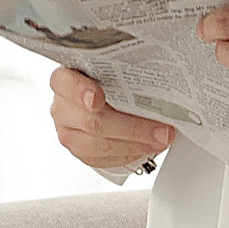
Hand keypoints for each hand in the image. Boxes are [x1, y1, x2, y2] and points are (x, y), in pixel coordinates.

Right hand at [49, 66, 173, 170]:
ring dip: (136, 144)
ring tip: (160, 139)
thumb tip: (165, 70)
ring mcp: (69, 130)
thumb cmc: (110, 82)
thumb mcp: (116, 68)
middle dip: (131, 128)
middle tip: (160, 129)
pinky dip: (129, 154)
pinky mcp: (80, 150)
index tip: (98, 99)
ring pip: (98, 145)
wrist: (105, 101)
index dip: (81, 91)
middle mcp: (63, 105)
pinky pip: (103, 159)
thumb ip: (126, 69)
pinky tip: (147, 147)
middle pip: (92, 121)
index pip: (65, 82)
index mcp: (66, 78)